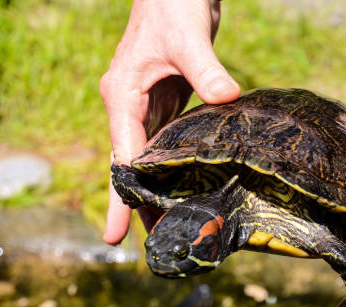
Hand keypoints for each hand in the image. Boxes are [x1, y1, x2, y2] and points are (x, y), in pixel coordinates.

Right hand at [100, 0, 239, 243]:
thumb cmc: (173, 4)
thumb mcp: (188, 38)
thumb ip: (205, 70)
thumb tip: (227, 97)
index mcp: (123, 95)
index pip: (123, 154)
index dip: (123, 195)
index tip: (118, 233)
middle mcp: (131, 106)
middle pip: (133, 165)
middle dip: (140, 203)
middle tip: (155, 244)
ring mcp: (149, 105)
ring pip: (151, 157)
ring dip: (159, 190)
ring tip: (173, 226)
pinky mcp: (169, 102)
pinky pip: (169, 142)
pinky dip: (176, 167)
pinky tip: (189, 188)